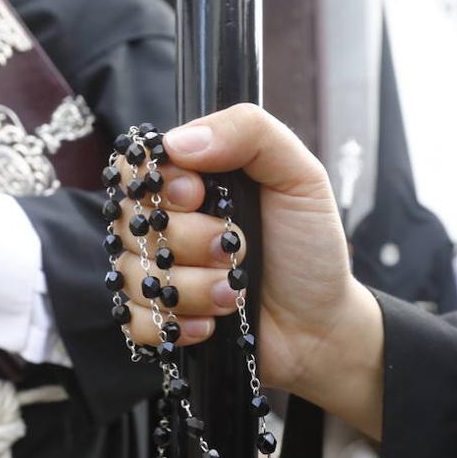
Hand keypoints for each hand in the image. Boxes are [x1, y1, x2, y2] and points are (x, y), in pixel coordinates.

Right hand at [113, 105, 384, 438]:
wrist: (322, 322)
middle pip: (133, 222)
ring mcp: (160, 273)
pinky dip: (176, 324)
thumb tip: (178, 141)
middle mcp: (168, 224)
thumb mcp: (298, 176)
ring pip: (135, 275)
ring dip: (193, 288)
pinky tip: (211, 324)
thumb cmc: (310, 246)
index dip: (159, 181)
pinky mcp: (160, 320)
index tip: (198, 195)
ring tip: (234, 293)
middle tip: (236, 249)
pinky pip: (136, 321)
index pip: (138, 166)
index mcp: (193, 181)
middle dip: (190, 240)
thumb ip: (249, 133)